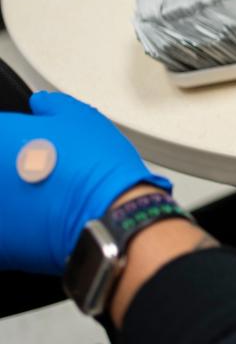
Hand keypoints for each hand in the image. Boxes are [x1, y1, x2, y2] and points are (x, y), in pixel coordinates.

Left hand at [0, 92, 170, 274]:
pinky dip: (19, 228)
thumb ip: (52, 106)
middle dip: (13, 169)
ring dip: (14, 198)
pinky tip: (43, 223)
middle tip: (41, 172)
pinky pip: (7, 232)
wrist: (110, 214)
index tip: (27, 144)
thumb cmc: (97, 167)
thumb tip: (41, 104)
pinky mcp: (2, 245)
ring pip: (3, 199)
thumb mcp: (81, 118)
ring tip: (44, 200)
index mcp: (0, 136)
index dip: (14, 139)